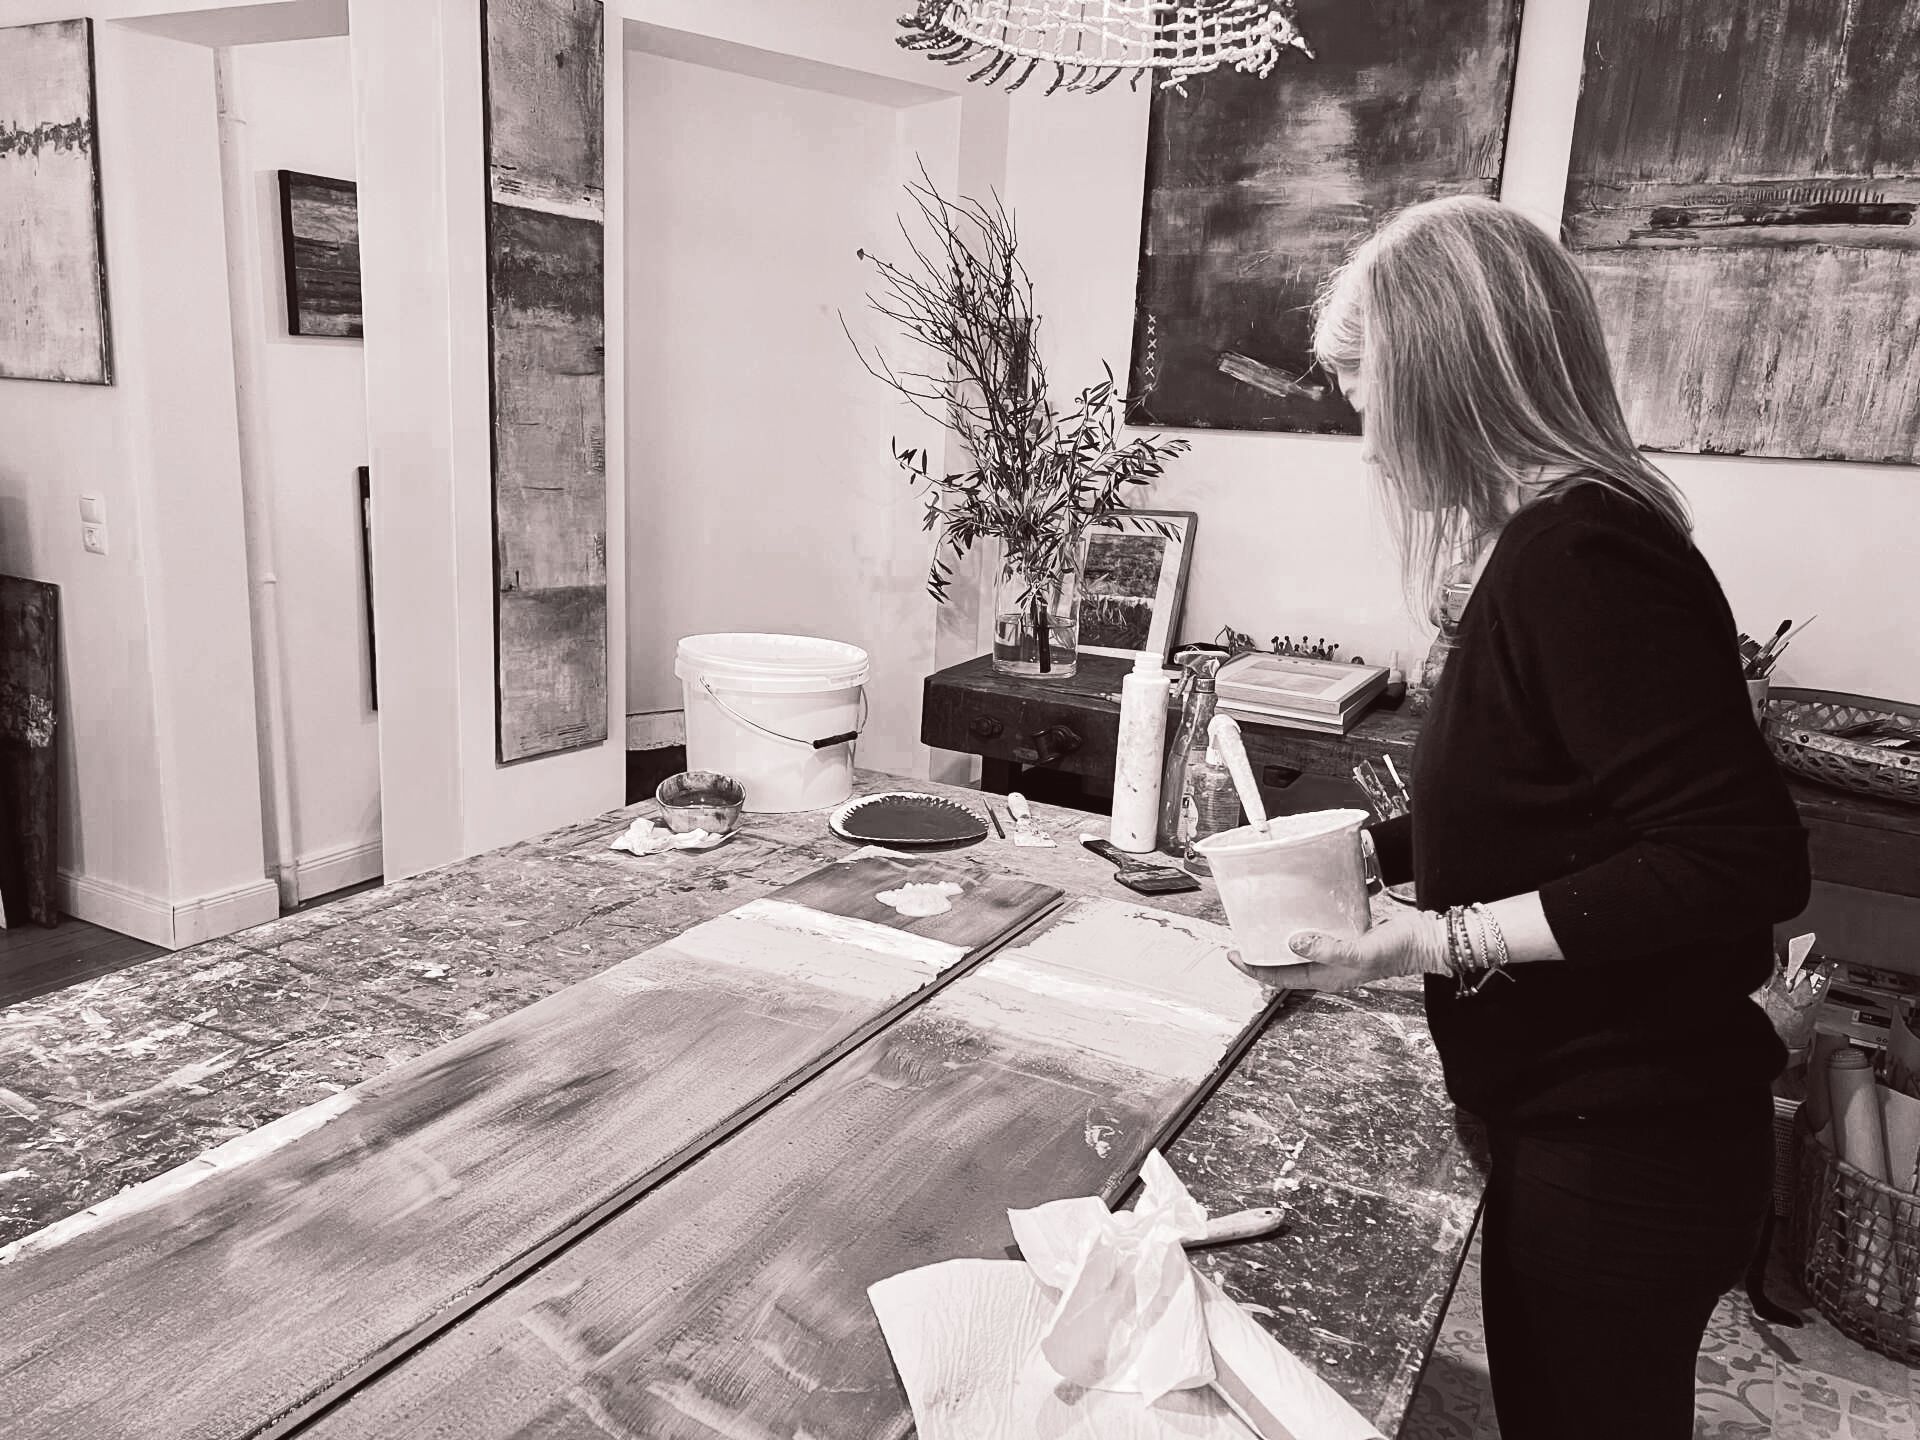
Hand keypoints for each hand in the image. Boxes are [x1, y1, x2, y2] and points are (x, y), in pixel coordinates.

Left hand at [1227, 911, 1448, 992]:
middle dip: (1261, 954)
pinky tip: (1299, 909)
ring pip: (1299, 948)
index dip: (1253, 969)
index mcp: (1326, 977)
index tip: (1233, 954)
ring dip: (1280, 938)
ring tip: (1262, 923)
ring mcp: (1337, 953)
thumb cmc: (1398, 951)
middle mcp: (1328, 968)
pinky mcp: (1347, 937)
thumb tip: (1292, 942)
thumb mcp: (1359, 952)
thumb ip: (1327, 948)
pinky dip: (1303, 924)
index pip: (1279, 977)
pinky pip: (1317, 933)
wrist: (1425, 939)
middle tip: (1242, 937)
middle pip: (1285, 964)